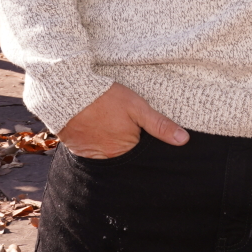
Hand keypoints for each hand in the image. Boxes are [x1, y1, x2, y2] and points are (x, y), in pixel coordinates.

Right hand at [58, 83, 187, 158]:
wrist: (68, 92)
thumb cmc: (105, 97)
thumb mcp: (137, 107)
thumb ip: (160, 125)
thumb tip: (183, 140)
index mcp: (125, 150)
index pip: (141, 158)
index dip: (144, 149)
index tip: (142, 139)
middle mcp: (108, 158)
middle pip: (125, 160)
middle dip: (128, 152)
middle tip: (124, 134)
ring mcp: (91, 156)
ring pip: (107, 158)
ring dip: (111, 149)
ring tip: (110, 134)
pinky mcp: (77, 151)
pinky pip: (91, 155)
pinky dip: (96, 148)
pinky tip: (97, 135)